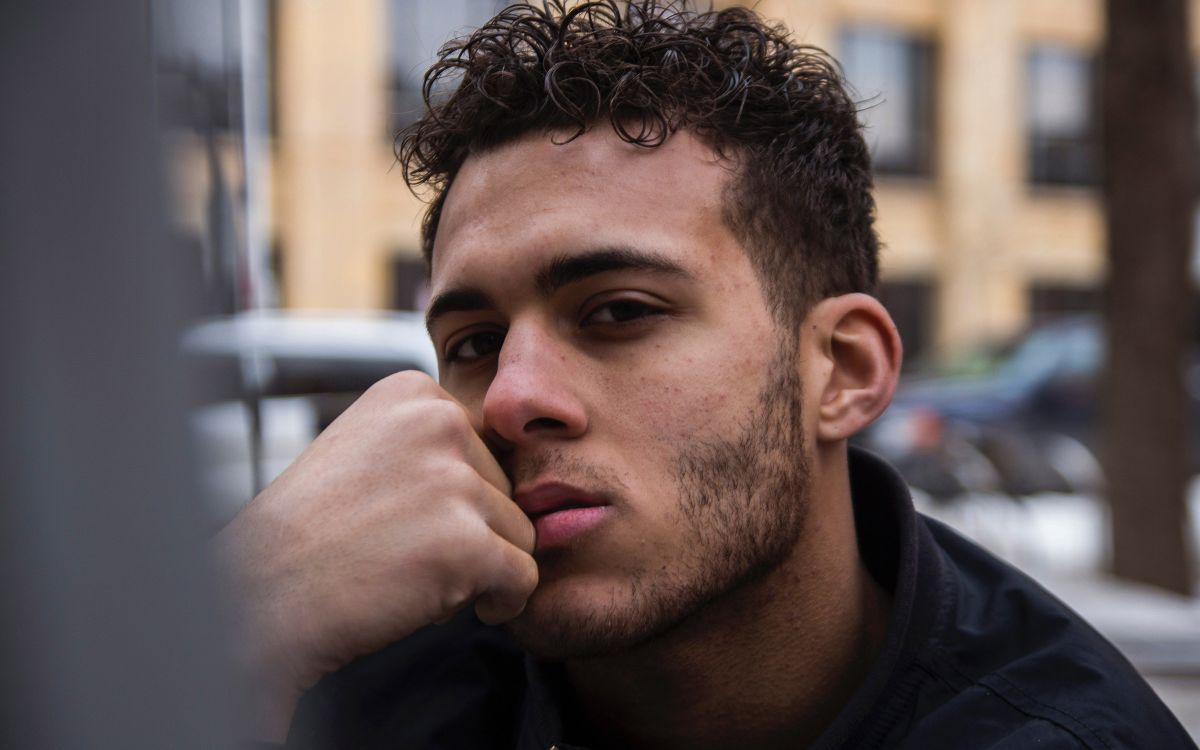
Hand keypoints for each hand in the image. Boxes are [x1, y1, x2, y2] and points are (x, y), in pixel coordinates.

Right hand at [213, 371, 536, 739]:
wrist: (260, 595)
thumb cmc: (312, 532)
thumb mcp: (370, 448)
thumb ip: (436, 444)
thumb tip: (520, 469)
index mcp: (415, 391)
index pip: (484, 449)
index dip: (450, 496)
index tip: (398, 514)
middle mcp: (439, 422)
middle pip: (507, 489)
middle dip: (469, 530)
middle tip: (401, 550)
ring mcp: (454, 481)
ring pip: (520, 533)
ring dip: (480, 566)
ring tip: (412, 573)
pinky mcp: (467, 542)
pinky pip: (523, 578)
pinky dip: (499, 602)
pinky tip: (445, 605)